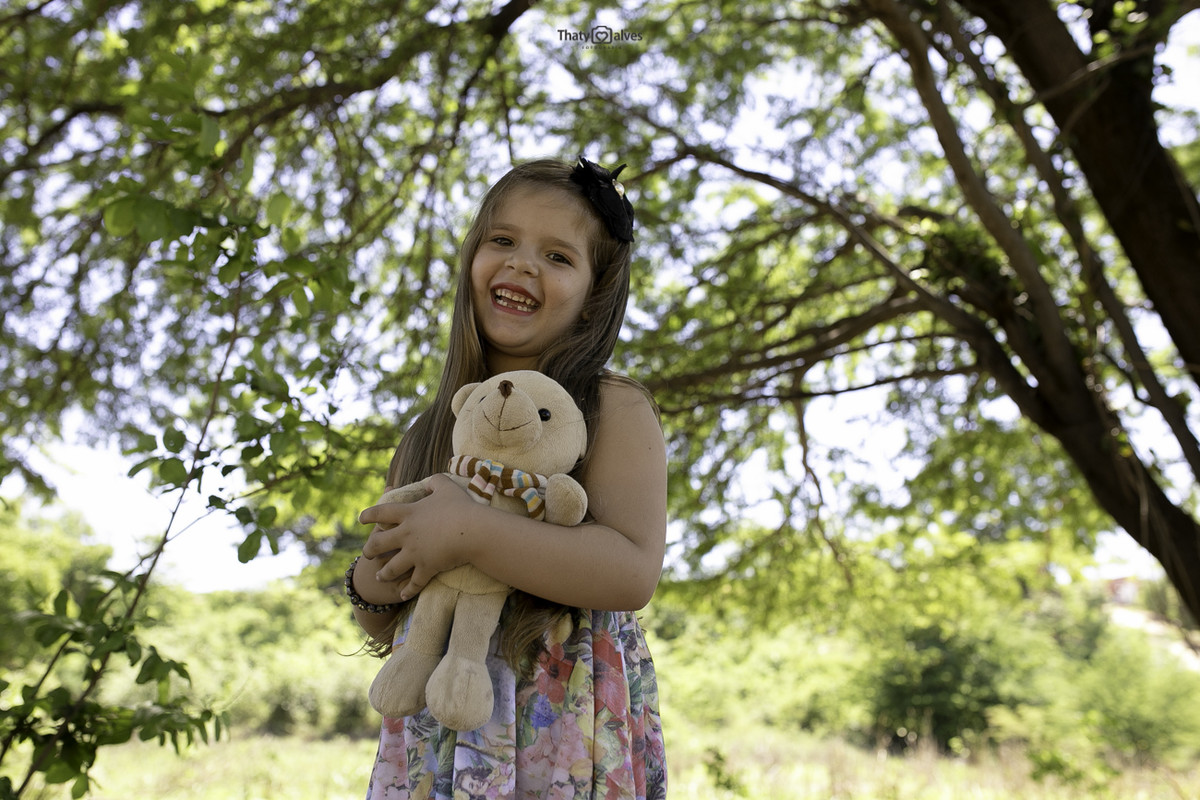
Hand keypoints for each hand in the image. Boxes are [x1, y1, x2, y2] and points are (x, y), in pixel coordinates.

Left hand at [358, 474, 477, 600]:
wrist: (473, 530)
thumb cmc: (461, 507)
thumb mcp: (446, 487)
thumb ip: (435, 482)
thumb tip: (428, 482)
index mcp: (409, 514)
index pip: (382, 512)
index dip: (369, 515)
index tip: (360, 519)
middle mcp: (406, 534)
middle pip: (379, 544)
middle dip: (370, 550)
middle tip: (367, 553)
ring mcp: (415, 553)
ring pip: (391, 567)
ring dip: (384, 573)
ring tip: (380, 576)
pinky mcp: (426, 568)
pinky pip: (414, 583)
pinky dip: (408, 590)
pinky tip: (402, 595)